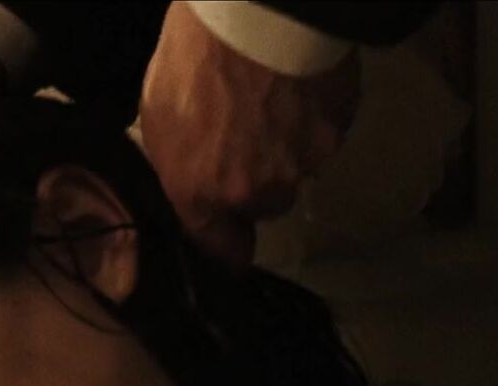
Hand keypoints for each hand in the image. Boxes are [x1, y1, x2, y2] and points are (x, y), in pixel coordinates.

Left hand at [139, 2, 360, 265]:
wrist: (259, 11)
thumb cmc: (194, 56)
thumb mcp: (158, 113)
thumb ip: (178, 162)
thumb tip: (191, 178)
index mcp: (204, 193)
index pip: (224, 251)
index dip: (228, 247)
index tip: (232, 241)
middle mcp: (259, 193)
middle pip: (266, 203)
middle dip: (258, 178)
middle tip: (246, 131)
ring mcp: (306, 164)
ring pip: (297, 168)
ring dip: (286, 145)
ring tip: (272, 98)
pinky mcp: (339, 130)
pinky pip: (324, 133)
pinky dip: (313, 116)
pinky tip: (297, 83)